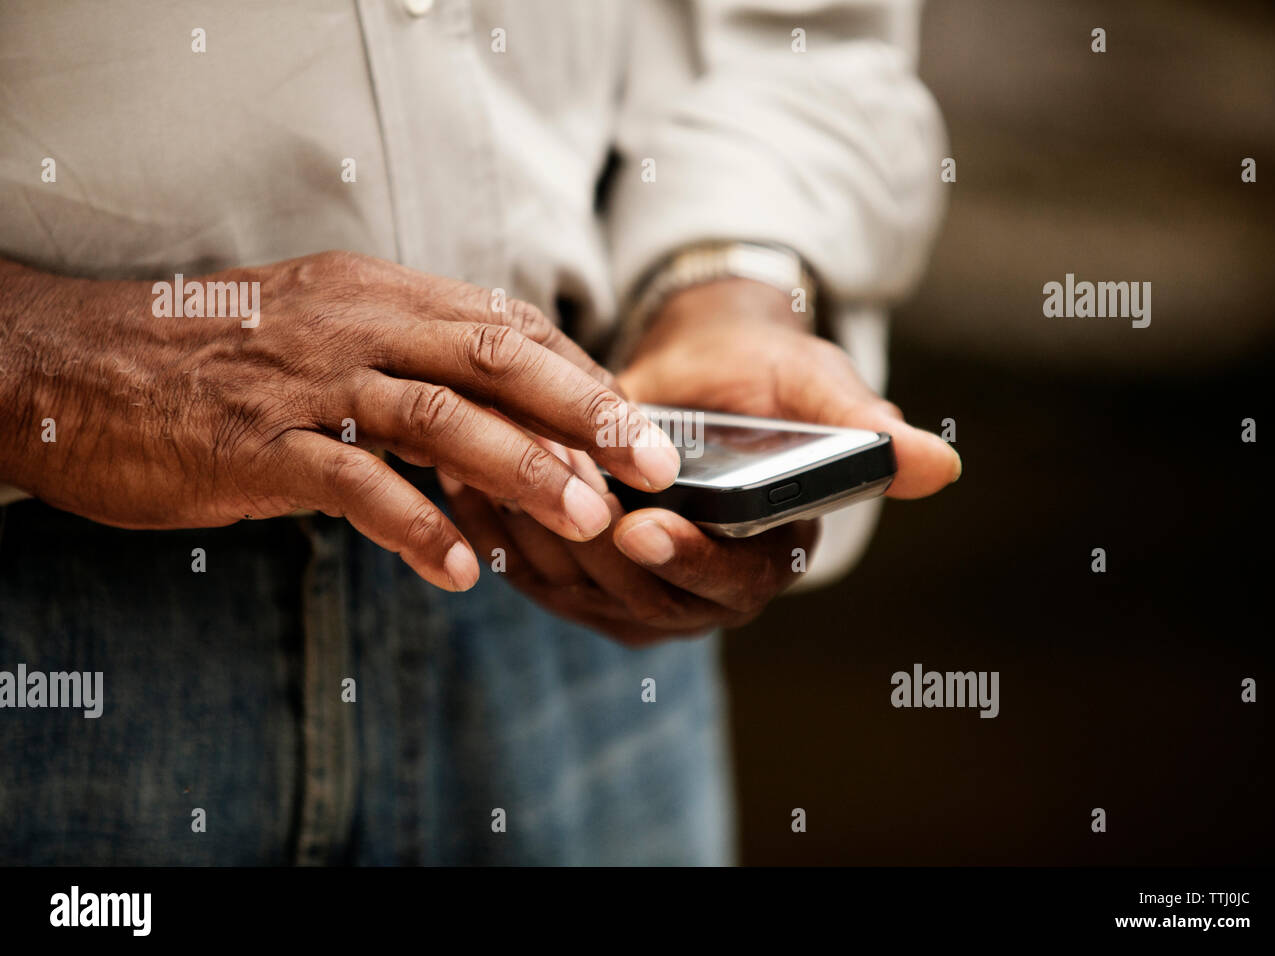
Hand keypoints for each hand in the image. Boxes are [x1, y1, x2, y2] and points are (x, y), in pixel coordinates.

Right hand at [0, 252, 679, 591]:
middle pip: (497, 358)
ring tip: (586, 518)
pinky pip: (354, 484)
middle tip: (652, 465)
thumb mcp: (321, 331)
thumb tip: (492, 409)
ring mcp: (308, 381)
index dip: (580, 377)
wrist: (73, 363)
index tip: (634, 425)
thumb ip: (403, 358)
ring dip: (523, 470)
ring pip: (440, 416)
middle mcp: (355, 323)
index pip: (506, 327)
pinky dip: (415, 526)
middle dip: (587, 412)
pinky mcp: (259, 444)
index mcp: (378, 292)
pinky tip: (462, 569)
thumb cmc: (211, 355)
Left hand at [441, 278, 959, 643]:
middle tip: (546, 492)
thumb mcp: (816, 385)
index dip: (691, 563)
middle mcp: (704, 589)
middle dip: (591, 549)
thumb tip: (942, 466)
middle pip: (644, 599)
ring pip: (579, 590)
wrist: (696, 375)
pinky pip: (537, 573)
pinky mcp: (584, 577)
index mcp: (770, 556)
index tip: (644, 527)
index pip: (733, 586)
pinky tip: (466, 480)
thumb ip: (865, 429)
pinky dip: (501, 530)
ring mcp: (640, 591)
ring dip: (536, 536)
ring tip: (494, 474)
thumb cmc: (761, 373)